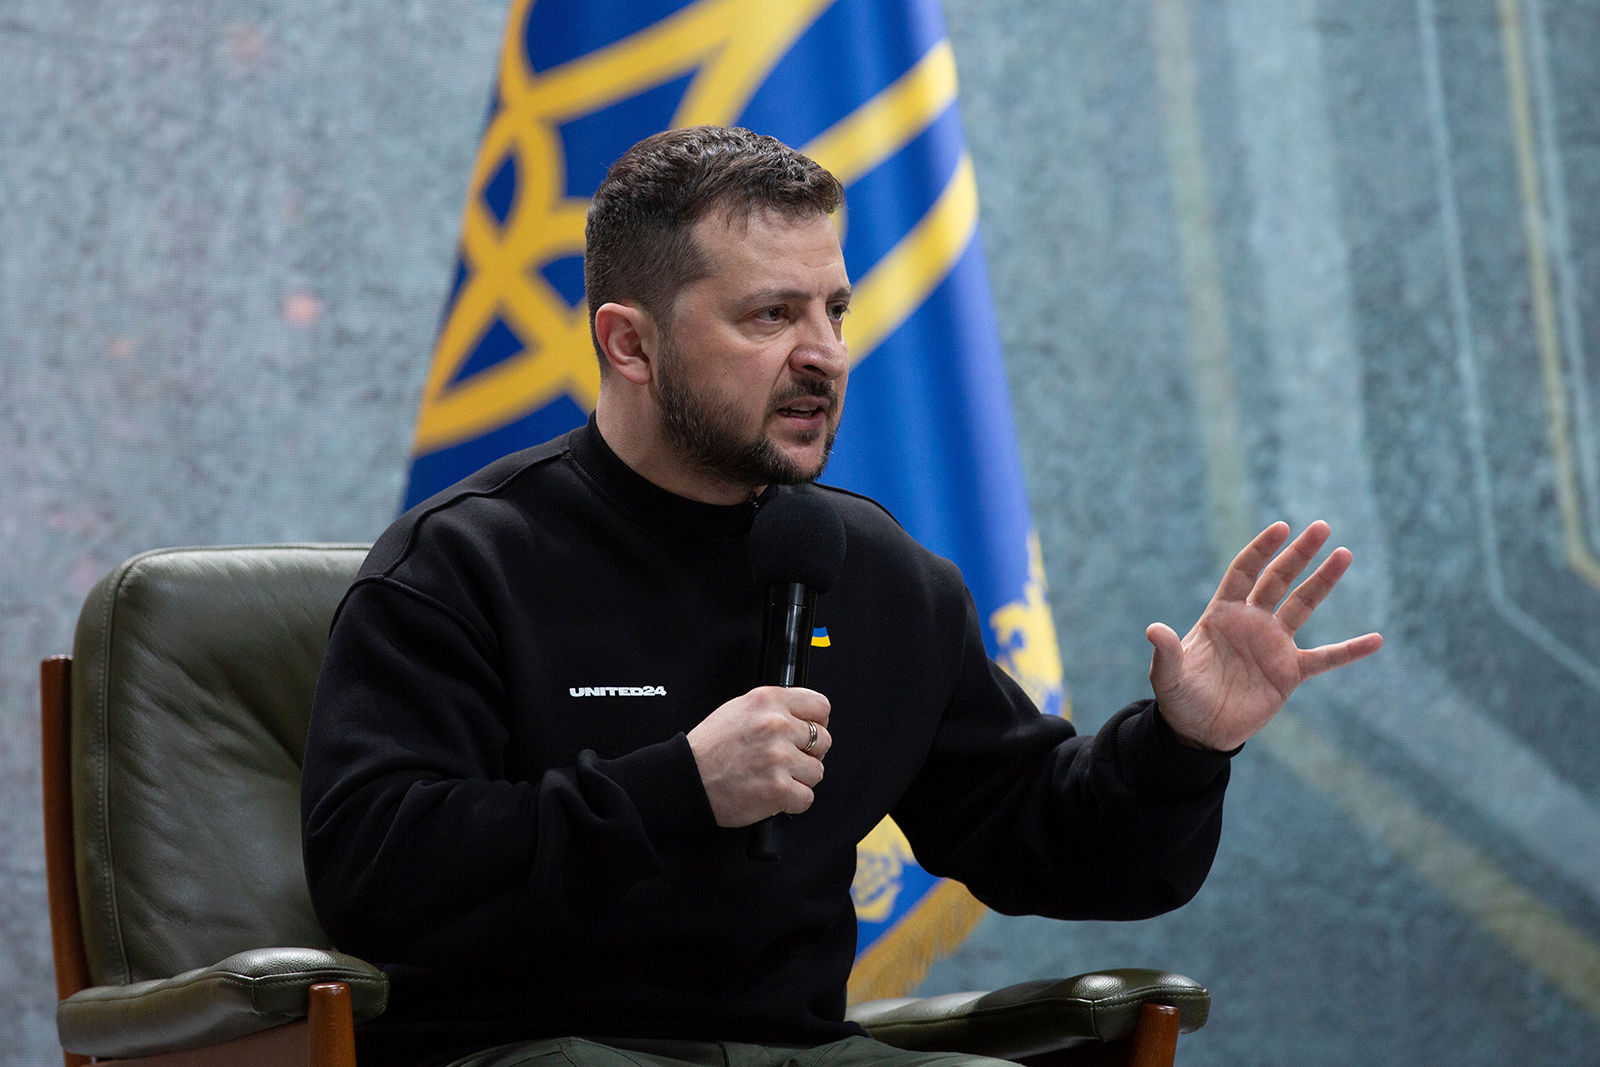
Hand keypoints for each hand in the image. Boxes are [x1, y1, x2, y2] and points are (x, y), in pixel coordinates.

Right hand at [686, 686, 831, 826]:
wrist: (688, 778)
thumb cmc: (710, 747)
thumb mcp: (740, 708)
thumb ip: (775, 709)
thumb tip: (804, 718)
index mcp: (769, 701)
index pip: (821, 706)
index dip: (818, 722)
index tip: (810, 732)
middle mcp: (776, 726)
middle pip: (823, 740)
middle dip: (809, 753)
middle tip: (787, 759)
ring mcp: (779, 758)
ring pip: (817, 771)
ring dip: (800, 778)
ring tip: (775, 776)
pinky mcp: (778, 789)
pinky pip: (807, 797)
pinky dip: (793, 800)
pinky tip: (774, 792)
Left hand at [1146, 521, 1382, 750]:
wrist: (1199, 730)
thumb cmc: (1180, 698)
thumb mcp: (1168, 675)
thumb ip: (1167, 652)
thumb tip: (1154, 630)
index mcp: (1222, 614)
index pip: (1244, 572)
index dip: (1261, 550)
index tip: (1281, 528)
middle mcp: (1252, 622)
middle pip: (1278, 579)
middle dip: (1298, 554)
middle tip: (1321, 527)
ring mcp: (1273, 645)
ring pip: (1303, 606)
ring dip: (1323, 582)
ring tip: (1344, 554)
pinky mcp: (1289, 673)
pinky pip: (1325, 659)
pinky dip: (1349, 651)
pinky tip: (1376, 640)